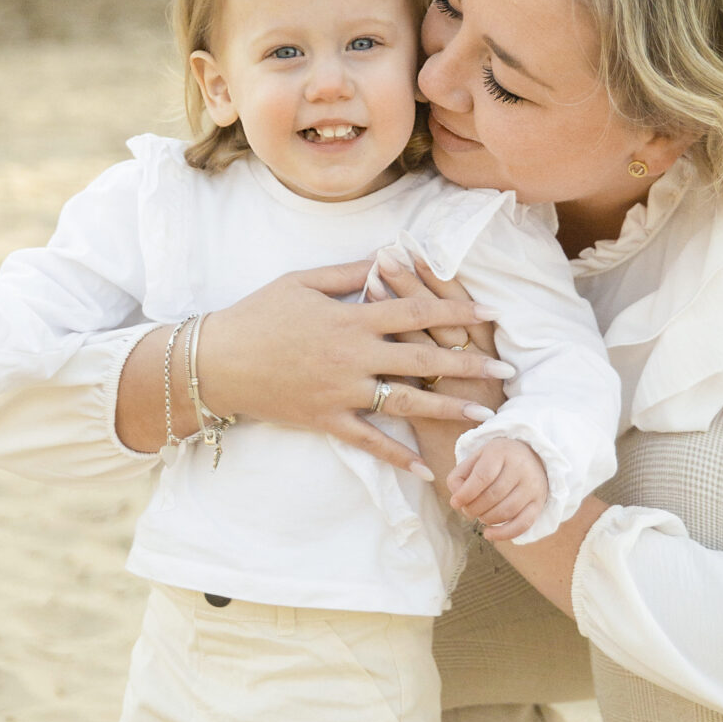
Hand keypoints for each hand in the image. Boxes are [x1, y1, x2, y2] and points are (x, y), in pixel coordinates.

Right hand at [191, 261, 513, 477]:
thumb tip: (389, 254)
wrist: (217, 361)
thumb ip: (350, 271)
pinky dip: (397, 456)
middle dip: (466, 363)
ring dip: (446, 409)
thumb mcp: (303, 280)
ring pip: (404, 402)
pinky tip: (425, 468)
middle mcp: (352, 357)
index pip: (414, 312)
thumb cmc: (259, 313)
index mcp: (350, 318)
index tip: (488, 314)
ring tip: (481, 416)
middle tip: (505, 370)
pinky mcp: (326, 420)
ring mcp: (341, 392)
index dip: (454, 312)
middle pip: (421, 359)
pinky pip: (369, 441)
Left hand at [447, 438, 547, 542]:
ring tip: (479, 515)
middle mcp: (521, 467)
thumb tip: (456, 500)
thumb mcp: (476, 458)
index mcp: (501, 451)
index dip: (466, 493)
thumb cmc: (495, 461)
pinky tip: (488, 534)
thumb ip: (459, 476)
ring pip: (506, 511)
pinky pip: (522, 524)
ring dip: (486, 519)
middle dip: (474, 508)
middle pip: (493, 496)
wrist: (531, 456)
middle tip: (467, 510)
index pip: (483, 476)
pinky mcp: (539, 502)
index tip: (455, 503)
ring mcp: (532, 486)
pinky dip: (503, 534)